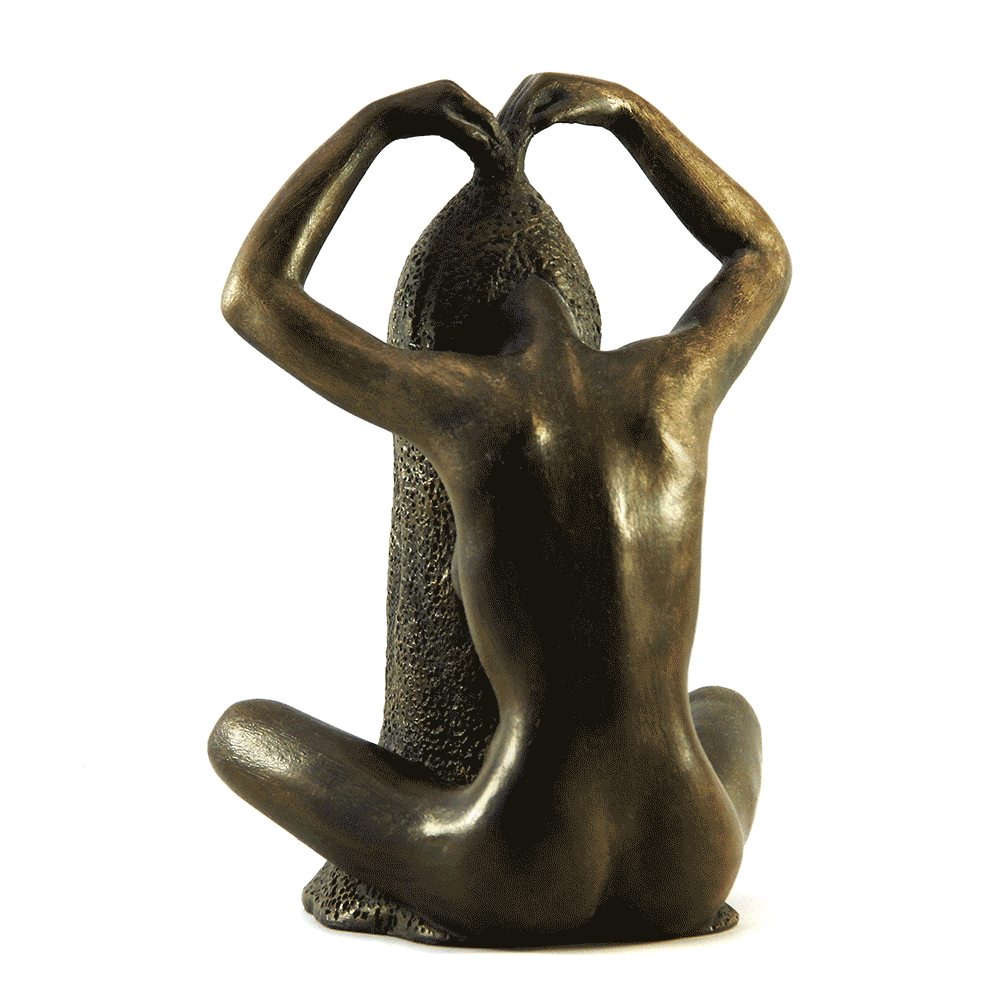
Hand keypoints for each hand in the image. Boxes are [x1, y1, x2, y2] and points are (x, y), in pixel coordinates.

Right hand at [372, 80, 509, 172]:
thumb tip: (464, 135)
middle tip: (504, 155)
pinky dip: (475, 145)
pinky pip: (464, 132)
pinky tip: (481, 159)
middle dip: (495, 136)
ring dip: (488, 142)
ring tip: (496, 159)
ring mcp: (448, 100)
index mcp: (452, 87)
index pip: (480, 109)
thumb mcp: (431, 117)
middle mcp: (453, 89)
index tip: (499, 145)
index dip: (491, 128)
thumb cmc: (405, 120)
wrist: (383, 117)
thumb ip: (449, 120)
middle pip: (484, 115)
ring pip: (477, 124)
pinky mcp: (441, 115)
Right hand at [498, 73, 637, 145]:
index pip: (520, 108)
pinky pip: (524, 118)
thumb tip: (532, 124)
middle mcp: (533, 82)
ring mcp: (534, 91)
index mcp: (540, 81)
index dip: (513, 129)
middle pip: (513, 111)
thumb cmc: (594, 104)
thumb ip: (553, 115)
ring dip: (509, 134)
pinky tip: (513, 148)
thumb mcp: (573, 110)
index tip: (508, 149)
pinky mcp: (539, 101)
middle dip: (507, 133)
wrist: (608, 101)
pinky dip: (519, 132)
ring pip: (516, 115)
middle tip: (499, 157)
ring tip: (502, 155)